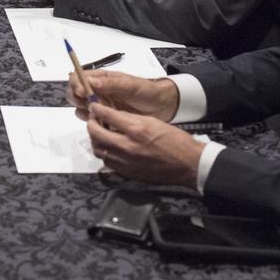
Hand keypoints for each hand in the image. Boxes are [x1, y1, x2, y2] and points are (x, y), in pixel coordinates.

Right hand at [65, 71, 179, 120]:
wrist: (161, 106)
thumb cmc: (147, 91)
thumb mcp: (131, 85)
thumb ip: (111, 83)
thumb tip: (90, 82)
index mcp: (101, 78)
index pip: (78, 77)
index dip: (76, 84)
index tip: (83, 93)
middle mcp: (97, 90)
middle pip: (74, 93)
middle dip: (77, 100)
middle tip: (90, 106)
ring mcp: (100, 104)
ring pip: (79, 107)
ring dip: (84, 112)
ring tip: (98, 115)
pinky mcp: (104, 118)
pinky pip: (90, 120)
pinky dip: (92, 123)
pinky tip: (102, 123)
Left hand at [86, 104, 203, 188]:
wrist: (188, 164)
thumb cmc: (175, 140)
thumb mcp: (153, 121)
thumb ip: (131, 118)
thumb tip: (113, 115)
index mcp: (136, 129)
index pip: (107, 115)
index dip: (97, 109)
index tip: (94, 105)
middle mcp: (127, 146)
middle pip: (96, 133)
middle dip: (91, 123)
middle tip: (93, 118)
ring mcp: (125, 162)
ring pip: (98, 149)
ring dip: (95, 139)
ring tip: (100, 132)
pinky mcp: (127, 173)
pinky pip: (107, 162)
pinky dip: (104, 152)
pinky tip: (109, 147)